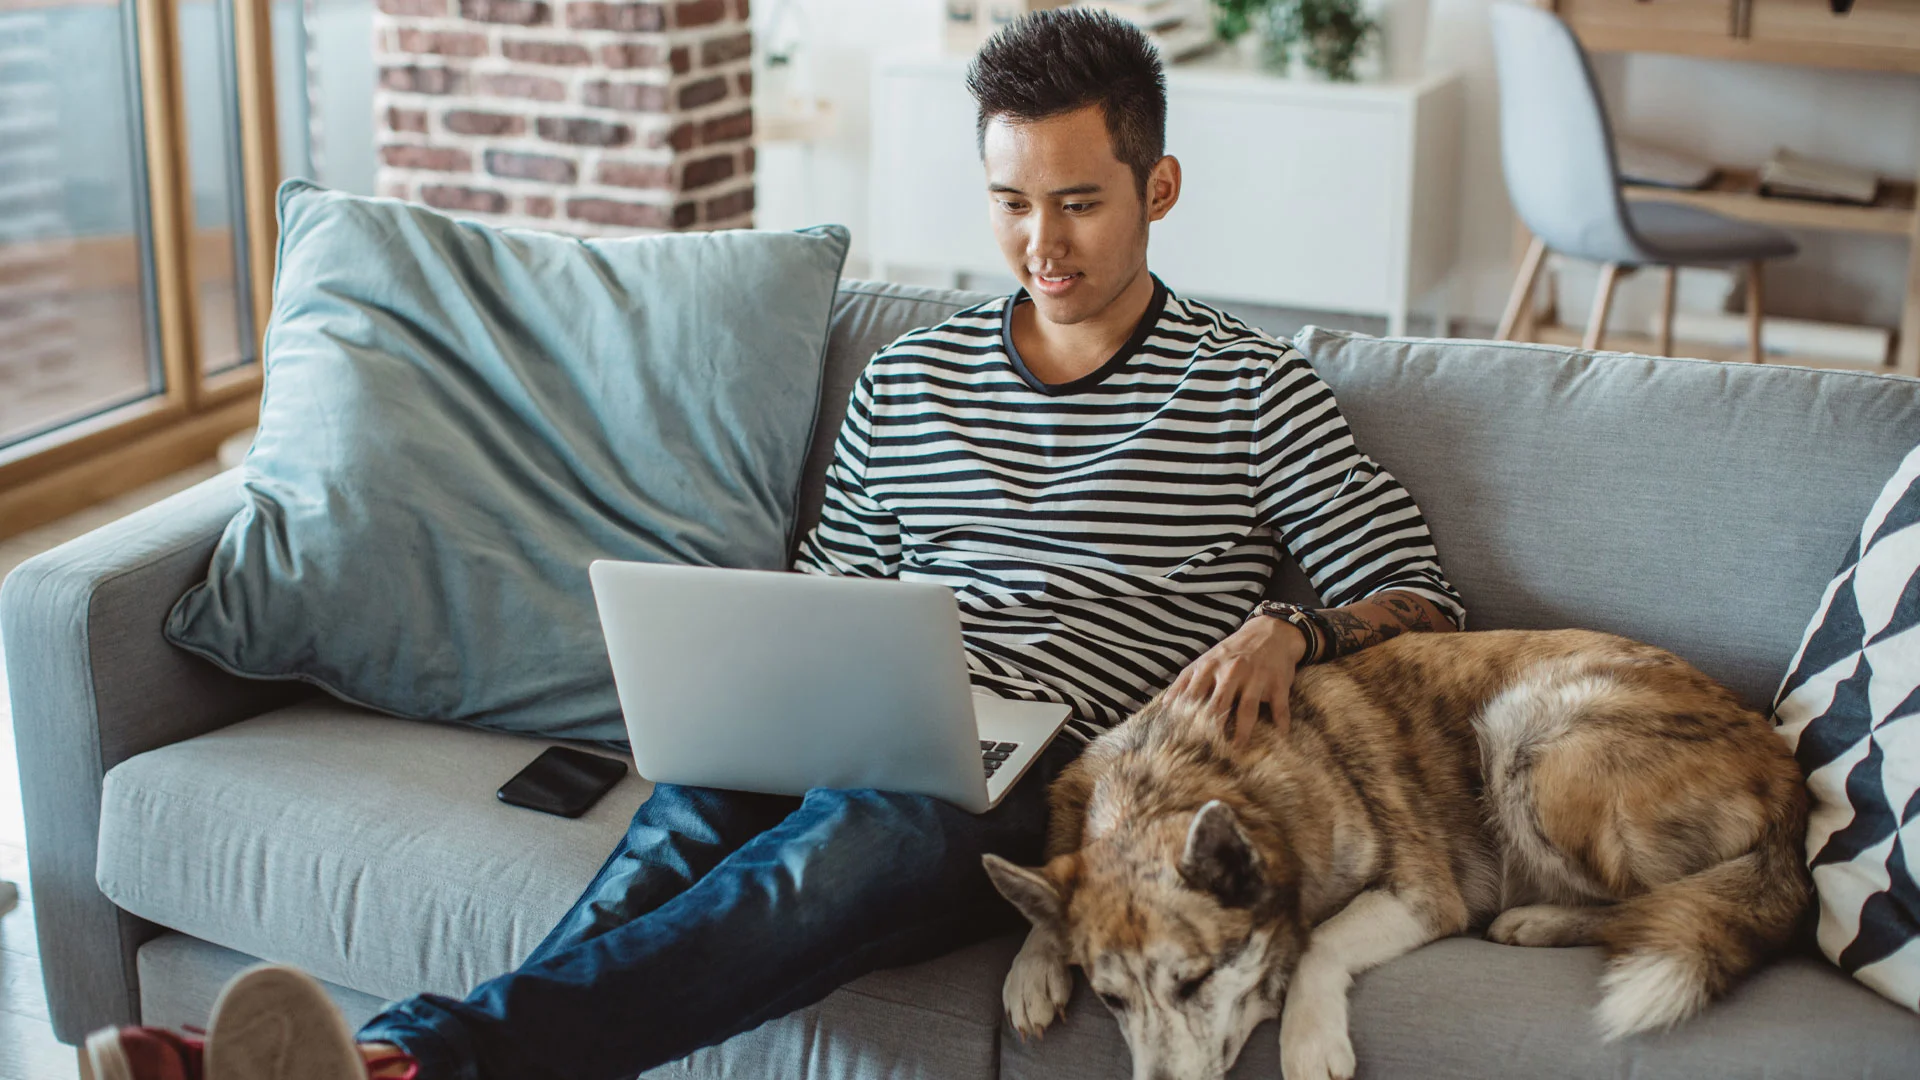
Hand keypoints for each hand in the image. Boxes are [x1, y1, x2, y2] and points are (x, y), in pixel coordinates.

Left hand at [1166, 615, 1306, 746]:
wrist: (1270, 632)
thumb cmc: (1232, 652)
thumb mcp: (1205, 660)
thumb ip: (1185, 682)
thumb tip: (1165, 707)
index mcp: (1209, 667)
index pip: (1194, 696)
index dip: (1187, 718)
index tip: (1182, 739)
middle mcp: (1232, 671)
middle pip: (1219, 704)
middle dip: (1212, 729)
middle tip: (1207, 752)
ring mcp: (1256, 677)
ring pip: (1247, 710)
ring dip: (1241, 733)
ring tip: (1236, 751)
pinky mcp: (1278, 684)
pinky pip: (1279, 708)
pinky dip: (1280, 725)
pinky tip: (1278, 739)